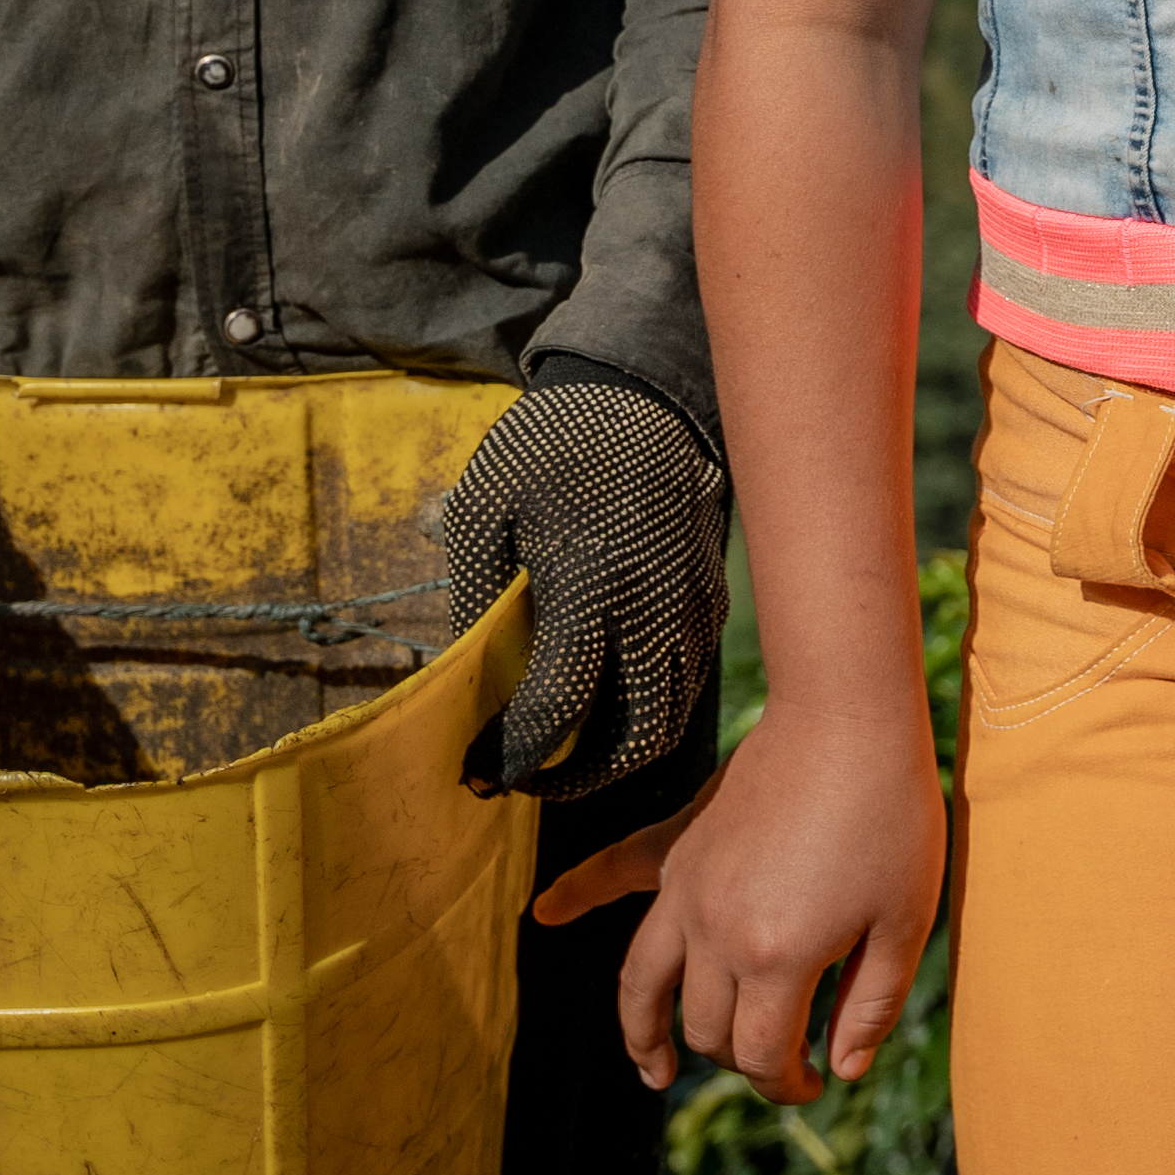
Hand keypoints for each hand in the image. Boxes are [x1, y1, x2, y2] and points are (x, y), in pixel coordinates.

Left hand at [442, 368, 732, 801]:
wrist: (638, 394)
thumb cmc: (548, 448)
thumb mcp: (483, 510)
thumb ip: (474, 598)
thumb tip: (461, 681)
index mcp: (590, 586)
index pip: (558, 708)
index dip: (514, 755)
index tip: (480, 773)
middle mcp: (654, 607)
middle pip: (635, 736)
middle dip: (579, 778)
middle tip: (530, 780)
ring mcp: (694, 605)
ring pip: (674, 717)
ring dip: (622, 753)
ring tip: (570, 755)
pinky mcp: (713, 596)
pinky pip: (691, 681)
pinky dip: (654, 713)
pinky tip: (613, 706)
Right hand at [614, 695, 946, 1101]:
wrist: (849, 719)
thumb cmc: (892, 817)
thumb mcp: (907, 921)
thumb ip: (873, 1005)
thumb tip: (842, 1070)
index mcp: (777, 959)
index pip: (763, 1055)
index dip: (789, 1084)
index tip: (816, 1082)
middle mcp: (717, 934)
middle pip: (708, 1030)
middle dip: (741, 1060)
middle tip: (782, 1062)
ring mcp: (688, 890)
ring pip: (644, 985)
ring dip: (643, 1034)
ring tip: (654, 1070)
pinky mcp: (682, 849)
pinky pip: (617, 873)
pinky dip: (578, 892)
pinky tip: (546, 911)